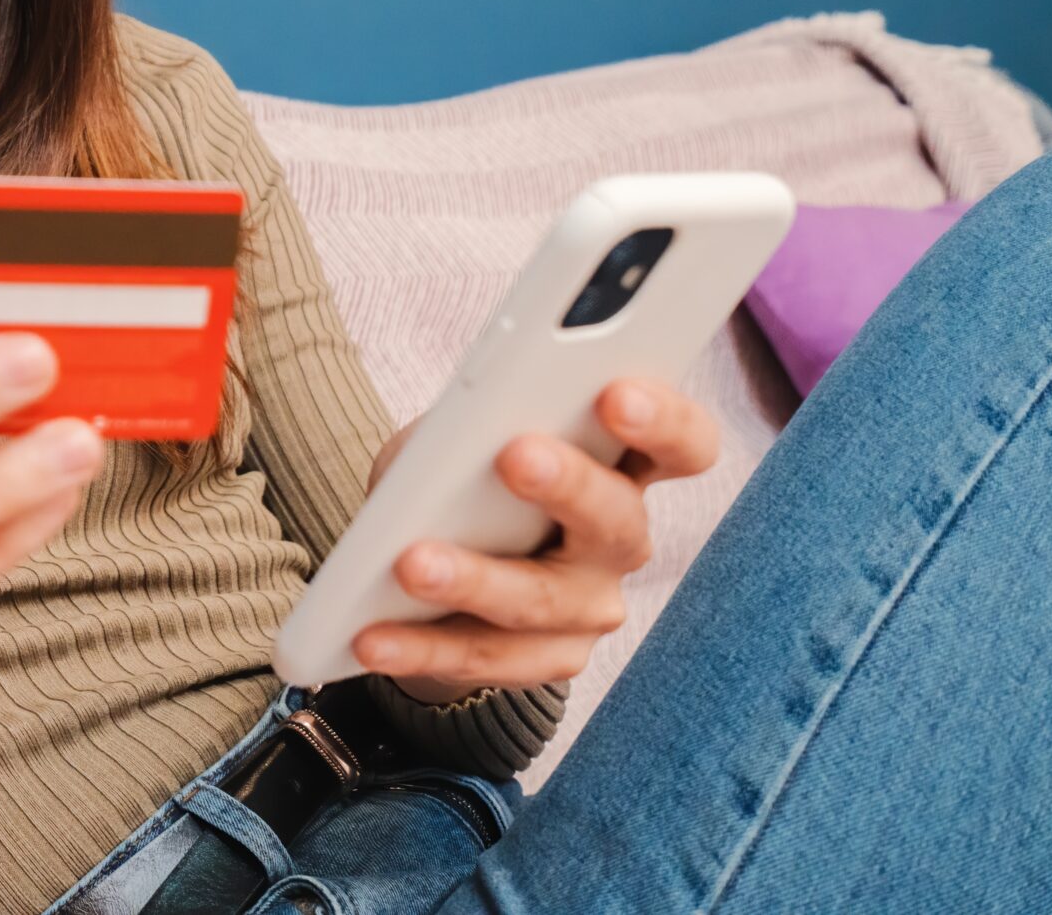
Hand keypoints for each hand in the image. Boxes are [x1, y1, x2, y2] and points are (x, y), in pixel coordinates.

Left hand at [353, 378, 718, 700]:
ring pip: (540, 597)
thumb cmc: (461, 471)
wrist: (430, 555)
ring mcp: (590, 605)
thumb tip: (464, 434)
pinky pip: (487, 656)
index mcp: (623, 463)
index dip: (663, 419)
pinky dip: (422, 645)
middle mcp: (621, 538)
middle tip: (516, 454)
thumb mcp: (463, 432)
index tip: (617, 393)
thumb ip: (477, 423)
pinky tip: (371, 637)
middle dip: (567, 483)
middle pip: (616, 518)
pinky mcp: (548, 658)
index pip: (680, 442)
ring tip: (410, 563)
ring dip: (474, 579)